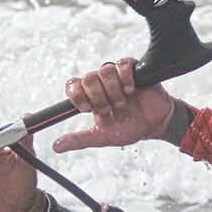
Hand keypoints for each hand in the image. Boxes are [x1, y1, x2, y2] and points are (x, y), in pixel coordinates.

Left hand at [52, 58, 174, 152]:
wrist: (155, 124)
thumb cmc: (130, 128)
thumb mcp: (102, 137)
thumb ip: (80, 139)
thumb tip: (56, 146)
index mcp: (91, 96)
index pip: (73, 85)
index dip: (78, 95)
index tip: (86, 108)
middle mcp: (101, 83)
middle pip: (88, 78)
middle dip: (99, 97)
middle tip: (110, 108)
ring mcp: (116, 75)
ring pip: (104, 71)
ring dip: (114, 91)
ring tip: (123, 102)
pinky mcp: (132, 69)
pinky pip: (122, 65)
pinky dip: (125, 79)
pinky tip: (132, 91)